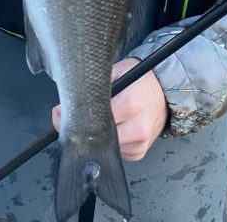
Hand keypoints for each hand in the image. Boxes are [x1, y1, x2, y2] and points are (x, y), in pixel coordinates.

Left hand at [51, 57, 168, 161]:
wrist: (165, 92)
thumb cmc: (140, 80)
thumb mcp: (117, 72)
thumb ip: (95, 86)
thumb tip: (66, 103)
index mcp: (131, 105)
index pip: (95, 117)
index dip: (75, 114)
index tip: (61, 111)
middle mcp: (137, 127)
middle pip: (97, 136)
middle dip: (80, 128)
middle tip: (67, 119)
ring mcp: (139, 144)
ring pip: (104, 147)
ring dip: (93, 136)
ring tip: (93, 121)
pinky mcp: (138, 153)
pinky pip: (115, 152)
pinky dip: (107, 142)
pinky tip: (109, 129)